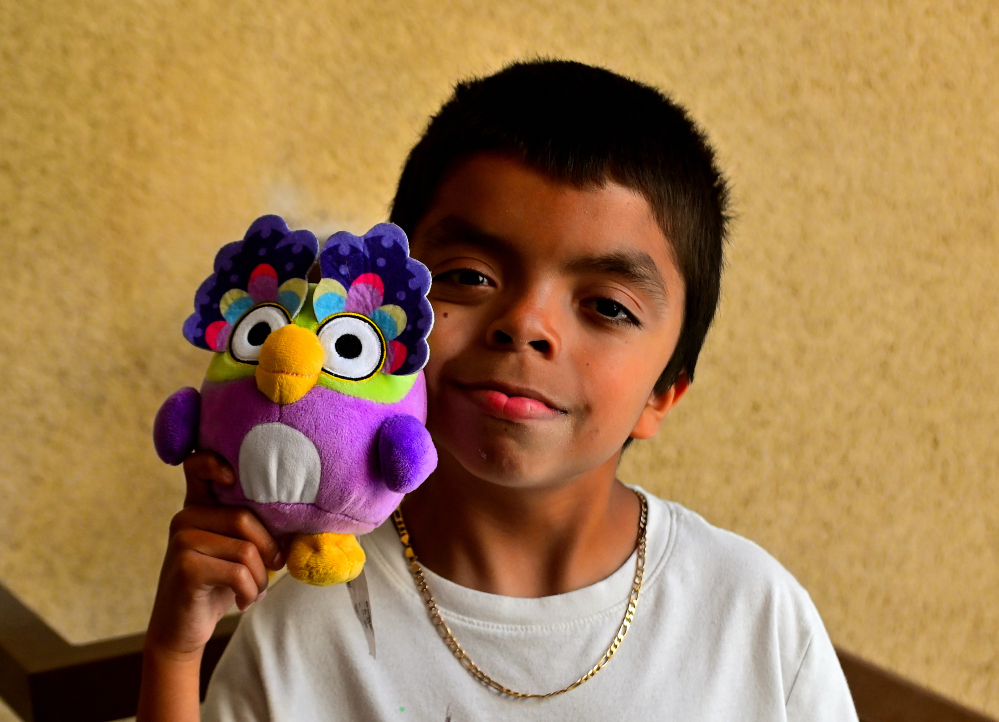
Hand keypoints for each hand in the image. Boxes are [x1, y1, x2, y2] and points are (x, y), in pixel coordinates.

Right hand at [145, 451, 284, 660]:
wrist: (183, 630)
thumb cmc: (219, 586)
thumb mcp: (240, 551)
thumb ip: (257, 529)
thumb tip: (304, 518)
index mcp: (199, 507)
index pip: (198, 465)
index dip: (215, 461)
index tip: (232, 476)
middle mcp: (185, 517)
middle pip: (245, 518)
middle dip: (269, 550)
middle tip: (273, 570)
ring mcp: (182, 540)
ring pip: (245, 549)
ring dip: (261, 577)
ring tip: (255, 590)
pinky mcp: (185, 566)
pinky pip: (238, 572)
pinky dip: (251, 591)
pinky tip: (244, 601)